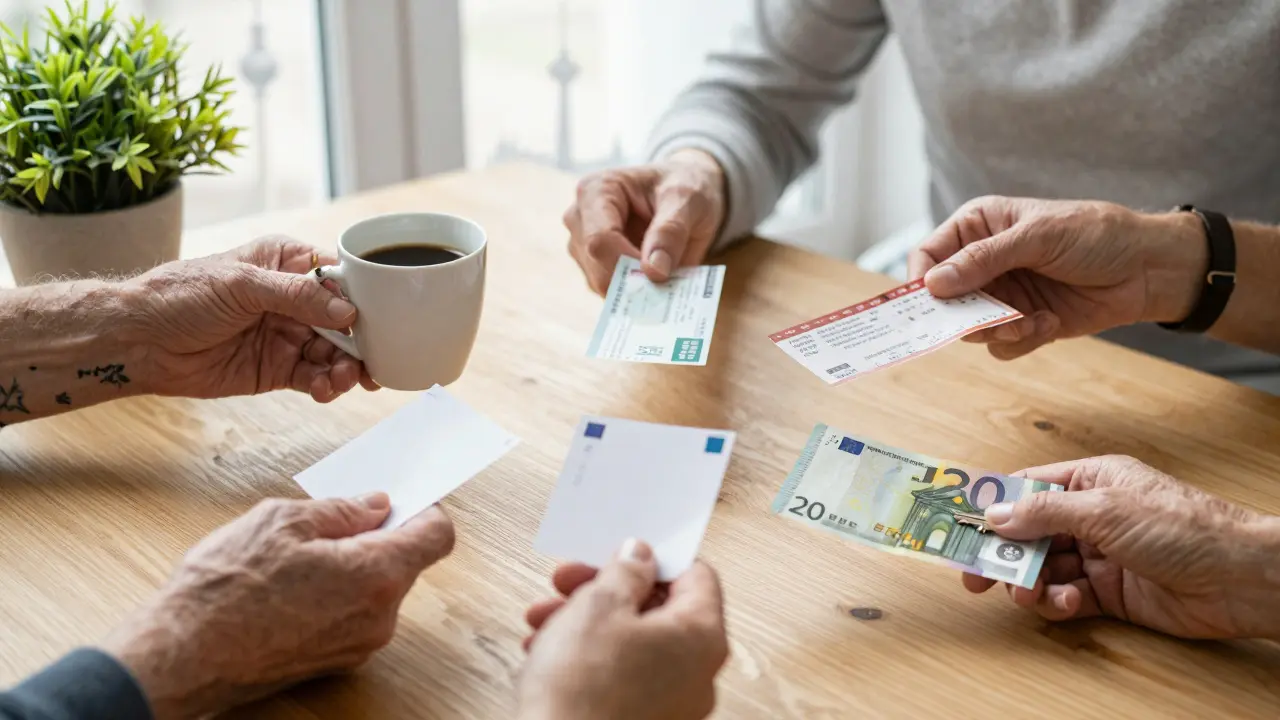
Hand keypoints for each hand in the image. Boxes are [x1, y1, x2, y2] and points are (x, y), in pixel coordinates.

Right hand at [103, 494, 454, 718]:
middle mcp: (379, 617)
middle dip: (377, 538)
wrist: (183, 657)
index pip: (437, 536)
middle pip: (404, 563)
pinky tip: (291, 588)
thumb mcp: (283, 522)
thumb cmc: (227, 588)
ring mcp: (359, 646)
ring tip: (298, 558)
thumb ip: (342, 510)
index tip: (405, 499)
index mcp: (377, 574)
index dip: (424, 510)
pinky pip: (352, 616)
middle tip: (332, 522)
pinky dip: (335, 596)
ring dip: (352, 568)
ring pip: (375, 591)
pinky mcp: (335, 664)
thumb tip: (376, 505)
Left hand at [130, 236, 378, 401]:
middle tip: (371, 361)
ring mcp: (288, 336)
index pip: (340, 277)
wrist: (138, 341)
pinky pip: (314, 378)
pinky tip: (325, 389)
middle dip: (362, 341)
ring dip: (346, 367)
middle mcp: (294, 299)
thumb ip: (297, 296)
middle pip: (346, 320)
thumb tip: (348, 312)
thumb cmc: (180, 296)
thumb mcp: (241, 284)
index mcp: (287, 263)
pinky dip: (325, 386)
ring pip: (335, 353)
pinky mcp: (277, 369)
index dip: (364, 298)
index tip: (381, 319)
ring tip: (345, 379)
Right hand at [518, 541, 728, 719]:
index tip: (621, 551)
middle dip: (605, 591)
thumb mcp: (599, 607)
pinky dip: (589, 660)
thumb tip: (640, 557)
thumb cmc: (583, 691)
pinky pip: (621, 678)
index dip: (655, 557)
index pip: (696, 576)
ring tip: (544, 620)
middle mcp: (697, 675)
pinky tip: (549, 655)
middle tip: (568, 582)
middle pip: (658, 611)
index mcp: (701, 637)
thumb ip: (625, 572)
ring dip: (587, 624)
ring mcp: (672, 706)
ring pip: (632, 644)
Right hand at [565, 149, 725, 293]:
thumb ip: (670, 232)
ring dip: (635, 288)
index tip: (661, 275)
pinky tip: (658, 281)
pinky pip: (610, 291)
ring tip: (667, 275)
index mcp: (596, 191)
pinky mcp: (592, 265)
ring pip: (600, 284)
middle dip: (632, 282)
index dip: (627, 265)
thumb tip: (654, 271)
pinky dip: (635, 293)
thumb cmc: (684, 187)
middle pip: (596, 267)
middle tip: (669, 282)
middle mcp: (580, 218)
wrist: (685, 194)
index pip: (599, 240)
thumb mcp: (687, 201)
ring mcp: (582, 244)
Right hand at [907, 196, 1206, 359]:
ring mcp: (1003, 294)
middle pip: (943, 299)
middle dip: (965, 315)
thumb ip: (983, 260)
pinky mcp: (1022, 322)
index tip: (929, 304)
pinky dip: (1022, 339)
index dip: (921, 281)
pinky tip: (1050, 321)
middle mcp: (983, 262)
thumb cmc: (1096, 235)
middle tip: (989, 320)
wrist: (1148, 268)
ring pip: (970, 327)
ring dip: (997, 329)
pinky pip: (1000, 344)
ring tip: (1028, 321)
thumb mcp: (1038, 237)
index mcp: (978, 227)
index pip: (928, 255)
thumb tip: (933, 283)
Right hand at [963, 455, 1279, 639]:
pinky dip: (1056, 603)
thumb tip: (996, 514)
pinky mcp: (1109, 593)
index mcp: (1090, 481)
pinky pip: (1065, 597)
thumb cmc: (1181, 527)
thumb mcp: (1103, 508)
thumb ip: (1044, 512)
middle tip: (976, 574)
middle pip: (1029, 533)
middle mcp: (1091, 516)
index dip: (994, 506)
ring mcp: (1099, 556)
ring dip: (1029, 583)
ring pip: (1043, 569)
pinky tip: (1065, 604)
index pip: (1028, 488)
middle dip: (1003, 553)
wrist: (1237, 577)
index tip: (960, 523)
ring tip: (1028, 593)